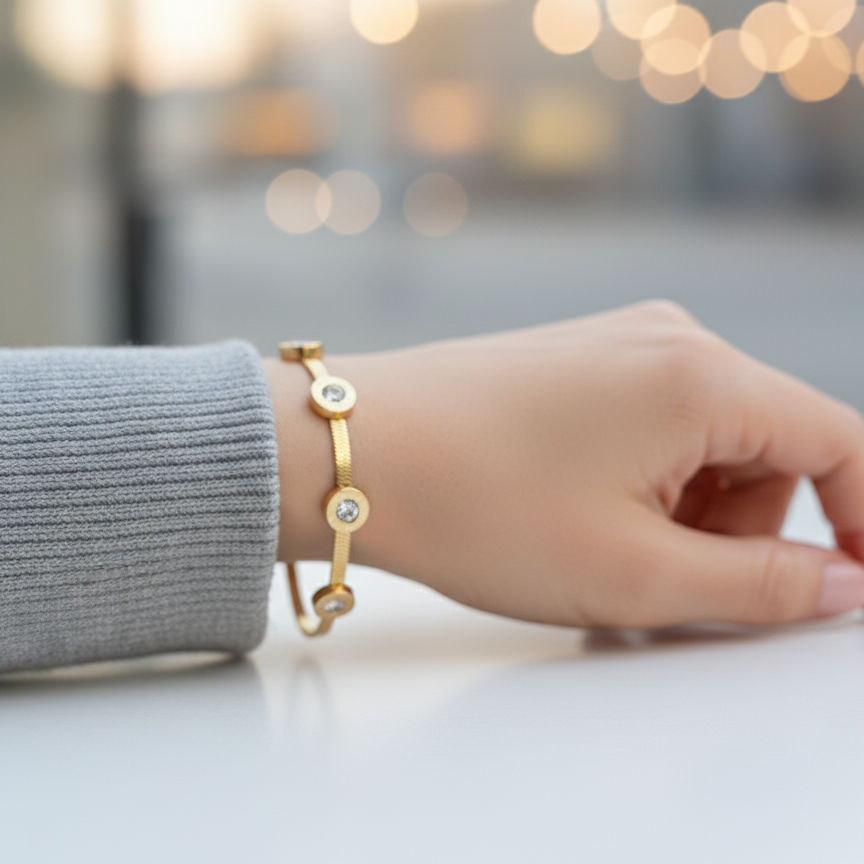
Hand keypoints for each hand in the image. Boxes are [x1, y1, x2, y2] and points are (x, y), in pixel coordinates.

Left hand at [265, 301, 863, 627]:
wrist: (352, 452)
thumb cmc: (479, 506)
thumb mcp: (634, 572)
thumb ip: (760, 585)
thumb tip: (844, 583)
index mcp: (701, 376)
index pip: (839, 443)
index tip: (849, 585)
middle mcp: (668, 340)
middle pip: (768, 450)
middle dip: (744, 532)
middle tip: (668, 589)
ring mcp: (616, 345)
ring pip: (706, 445)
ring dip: (685, 516)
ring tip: (608, 559)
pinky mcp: (575, 363)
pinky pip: (649, 430)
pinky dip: (643, 487)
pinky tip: (582, 520)